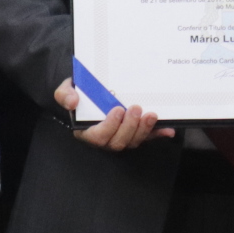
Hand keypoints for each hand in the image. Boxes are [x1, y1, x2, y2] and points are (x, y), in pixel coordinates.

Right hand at [53, 79, 174, 151]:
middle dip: (129, 127)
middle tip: (136, 108)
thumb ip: (64, 95)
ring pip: (134, 141)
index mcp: (87, 131)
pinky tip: (168, 130)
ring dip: (144, 130)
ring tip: (151, 114)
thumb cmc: (77, 93)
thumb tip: (72, 101)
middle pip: (119, 142)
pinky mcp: (135, 132)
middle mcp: (106, 137)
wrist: (88, 90)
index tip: (117, 110)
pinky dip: (158, 134)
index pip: (98, 136)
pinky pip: (147, 137)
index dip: (109, 126)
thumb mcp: (65, 90)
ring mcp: (122, 136)